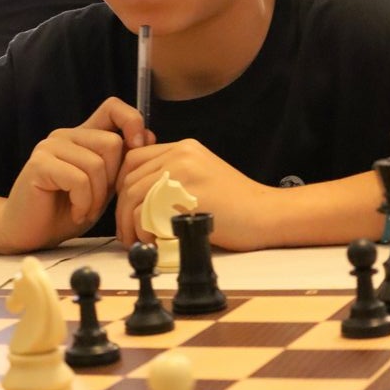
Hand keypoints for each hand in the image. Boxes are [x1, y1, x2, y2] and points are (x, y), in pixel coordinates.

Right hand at [0, 98, 152, 249]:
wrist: (29, 233)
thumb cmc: (66, 211)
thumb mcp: (104, 187)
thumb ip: (121, 163)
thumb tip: (148, 136)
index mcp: (83, 136)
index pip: (113, 107)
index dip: (132, 121)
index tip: (138, 148)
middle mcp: (66, 135)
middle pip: (112, 143)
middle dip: (114, 179)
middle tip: (99, 201)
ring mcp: (50, 147)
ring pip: (97, 164)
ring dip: (97, 197)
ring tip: (85, 210)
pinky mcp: (40, 164)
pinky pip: (78, 180)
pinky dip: (83, 203)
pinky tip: (76, 213)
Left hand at [116, 138, 270, 250]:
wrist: (268, 215)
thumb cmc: (237, 206)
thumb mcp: (202, 178)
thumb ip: (174, 178)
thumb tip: (141, 198)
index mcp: (183, 148)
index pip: (134, 159)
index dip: (123, 186)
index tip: (127, 209)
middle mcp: (181, 153)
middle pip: (129, 177)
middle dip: (121, 208)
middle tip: (127, 233)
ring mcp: (185, 172)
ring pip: (133, 194)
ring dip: (129, 222)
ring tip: (136, 240)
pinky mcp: (188, 194)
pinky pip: (146, 212)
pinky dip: (142, 230)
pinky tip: (153, 240)